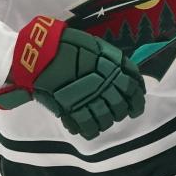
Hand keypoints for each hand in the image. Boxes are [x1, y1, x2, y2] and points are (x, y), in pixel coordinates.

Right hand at [0, 16, 145, 139]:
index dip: (137, 100)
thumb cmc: (67, 45)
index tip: (136, 106)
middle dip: (122, 112)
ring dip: (106, 121)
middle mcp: (103, 83)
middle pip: (121, 106)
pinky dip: (90, 130)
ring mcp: (87, 97)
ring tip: (102, 120)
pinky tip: (88, 128)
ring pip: (106, 119)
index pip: (133, 88)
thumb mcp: (96, 46)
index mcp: (111, 66)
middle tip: (118, 113)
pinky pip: (87, 127)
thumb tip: (129, 75)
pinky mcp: (71, 109)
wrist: (38, 53)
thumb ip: (114, 61)